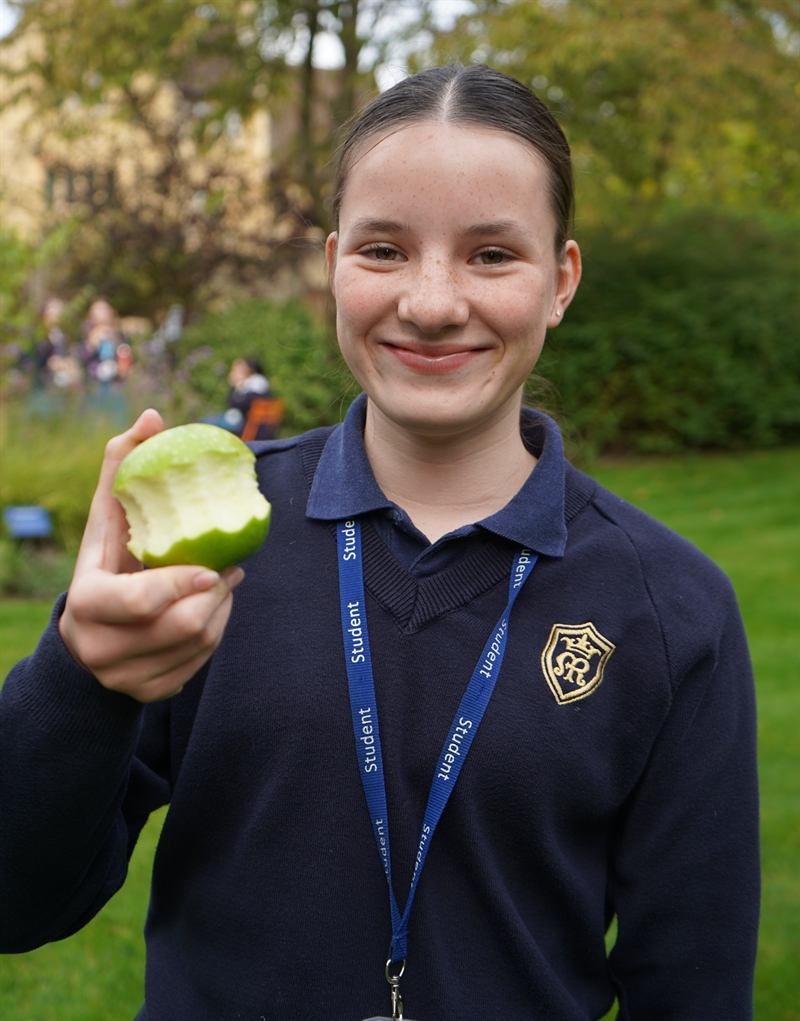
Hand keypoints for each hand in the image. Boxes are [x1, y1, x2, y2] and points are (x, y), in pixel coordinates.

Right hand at [59, 409, 243, 701]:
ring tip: (224, 581)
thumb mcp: (107, 519)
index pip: (138, 601)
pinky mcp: (151, 693)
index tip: (211, 568)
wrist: (87, 637)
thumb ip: (125, 468)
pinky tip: (212, 607)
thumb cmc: (104, 564)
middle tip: (228, 567)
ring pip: (199, 643)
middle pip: (181, 626)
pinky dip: (216, 630)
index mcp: (87, 606)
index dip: (179, 585)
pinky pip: (202, 661)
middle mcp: (100, 650)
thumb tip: (153, 417)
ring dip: (222, 609)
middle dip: (214, 594)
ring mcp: (126, 679)